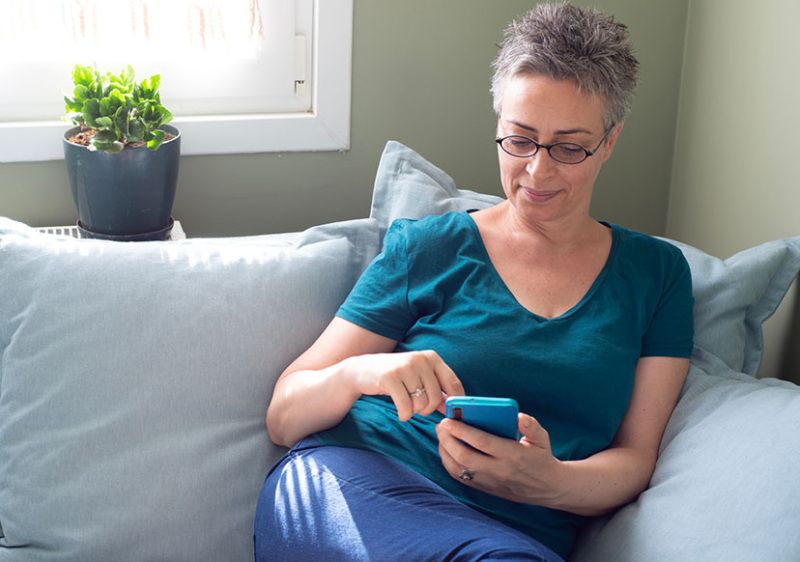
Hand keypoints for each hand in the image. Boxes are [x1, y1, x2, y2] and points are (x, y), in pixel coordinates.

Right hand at [343, 350, 464, 421]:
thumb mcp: (418, 377)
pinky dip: (404, 414)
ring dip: (414, 411)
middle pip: (436, 397)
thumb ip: (436, 389)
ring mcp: (405, 367)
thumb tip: (451, 409)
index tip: (448, 413)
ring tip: (406, 406)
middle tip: (417, 408)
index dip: (454, 403)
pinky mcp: (390, 377)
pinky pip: (406, 406)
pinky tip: (401, 413)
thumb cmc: (396, 376)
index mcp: (432, 357)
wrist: (362, 370)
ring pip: (421, 403)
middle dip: (428, 409)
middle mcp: (420, 359)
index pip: (454, 384)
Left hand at [436, 412, 563, 504]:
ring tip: (441, 434)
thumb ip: (531, 426)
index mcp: (513, 454)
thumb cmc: (541, 457)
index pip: (482, 442)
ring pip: (459, 469)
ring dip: (445, 451)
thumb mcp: (542, 439)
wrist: (547, 488)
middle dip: (447, 440)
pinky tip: (446, 449)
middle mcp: (499, 470)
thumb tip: (519, 416)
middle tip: (440, 425)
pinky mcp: (485, 488)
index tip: (447, 420)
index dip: (462, 431)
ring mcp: (490, 481)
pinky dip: (448, 463)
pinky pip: (460, 477)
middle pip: (464, 457)